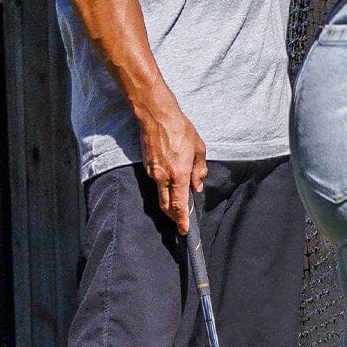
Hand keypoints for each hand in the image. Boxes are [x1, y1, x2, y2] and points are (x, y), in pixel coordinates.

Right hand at [138, 99, 208, 236]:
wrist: (157, 116)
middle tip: (181, 222)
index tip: (184, 231)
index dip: (181, 220)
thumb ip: (199, 170)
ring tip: (178, 207)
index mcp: (178, 175)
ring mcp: (153, 173)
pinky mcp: (147, 167)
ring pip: (160, 196)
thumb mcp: (198, 149)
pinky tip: (171, 186)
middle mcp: (163, 178)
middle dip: (174, 217)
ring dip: (169, 204)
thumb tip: (197, 186)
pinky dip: (163, 190)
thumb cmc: (180, 130)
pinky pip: (156, 184)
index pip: (179, 205)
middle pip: (166, 206)